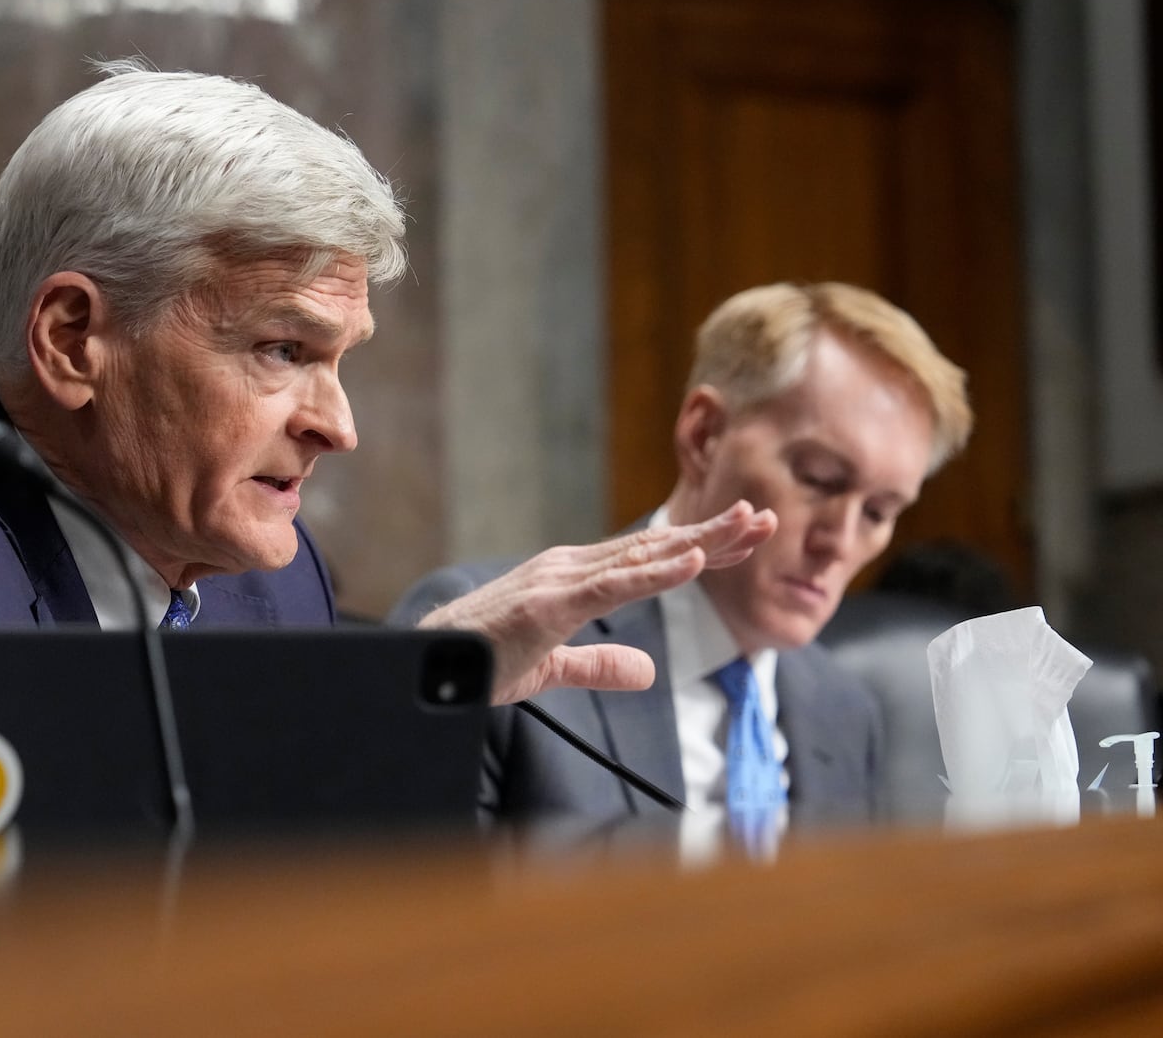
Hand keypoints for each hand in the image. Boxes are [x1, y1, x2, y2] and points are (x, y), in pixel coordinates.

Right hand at [417, 500, 775, 704]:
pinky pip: (614, 585)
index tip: (744, 538)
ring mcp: (560, 580)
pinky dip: (657, 572)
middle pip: (654, 547)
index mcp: (572, 578)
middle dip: (713, 533)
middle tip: (765, 518)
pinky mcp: (550, 603)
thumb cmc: (478, 660)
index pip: (647, 558)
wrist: (426, 662)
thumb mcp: (551, 669)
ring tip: (746, 527)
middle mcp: (570, 567)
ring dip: (699, 541)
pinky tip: (693, 561)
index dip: (698, 546)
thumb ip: (598, 665)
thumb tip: (646, 672)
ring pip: (643, 557)